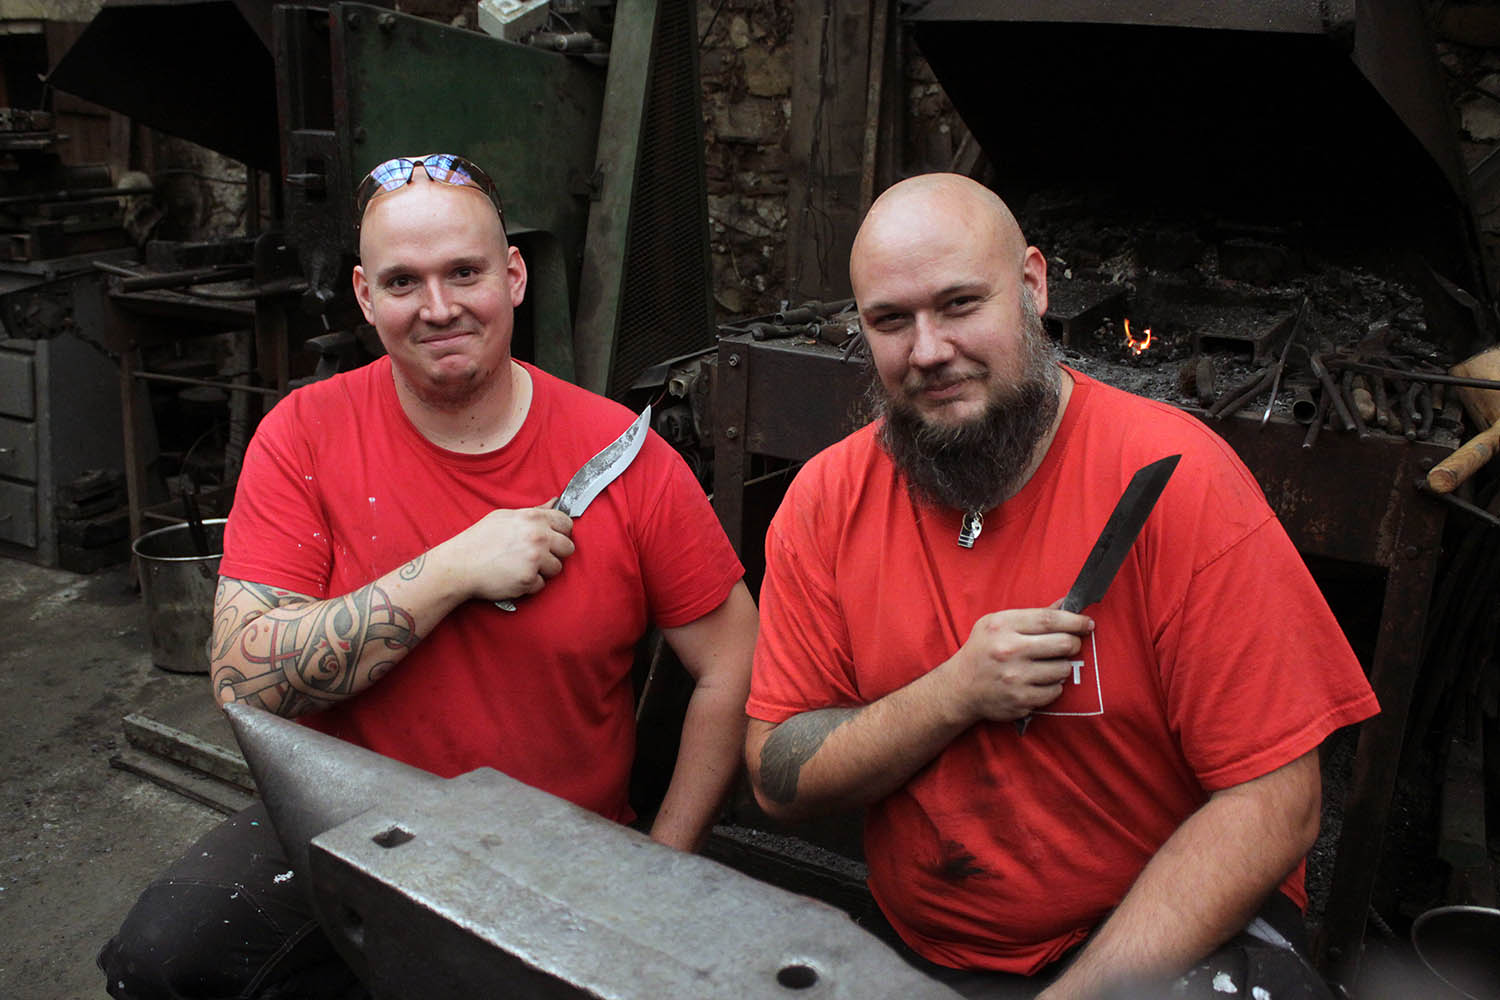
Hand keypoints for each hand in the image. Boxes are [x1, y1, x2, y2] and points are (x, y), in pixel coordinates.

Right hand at [442, 504, 574, 601]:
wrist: (459, 565)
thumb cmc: (479, 540)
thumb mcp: (505, 517)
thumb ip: (534, 511)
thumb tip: (555, 502)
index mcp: (533, 518)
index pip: (567, 523)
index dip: (561, 532)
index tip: (553, 539)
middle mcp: (538, 536)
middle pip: (568, 548)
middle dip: (556, 553)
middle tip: (537, 556)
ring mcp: (535, 558)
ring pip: (557, 568)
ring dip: (543, 570)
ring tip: (522, 566)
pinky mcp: (529, 579)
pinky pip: (541, 585)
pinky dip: (530, 584)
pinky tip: (514, 577)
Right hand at [941, 608, 1092, 724]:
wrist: (959, 687)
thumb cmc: (982, 650)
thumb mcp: (997, 623)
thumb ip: (1032, 615)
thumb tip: (1066, 603)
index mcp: (1003, 626)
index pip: (1050, 619)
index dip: (1075, 620)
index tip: (1087, 623)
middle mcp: (1009, 650)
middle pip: (1063, 643)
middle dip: (1074, 644)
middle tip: (1070, 645)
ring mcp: (1015, 677)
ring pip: (1063, 669)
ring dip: (1062, 667)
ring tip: (1048, 665)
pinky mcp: (1021, 700)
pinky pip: (1055, 691)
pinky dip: (1053, 686)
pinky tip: (1039, 681)